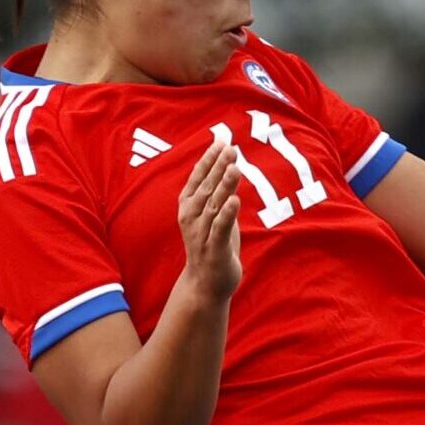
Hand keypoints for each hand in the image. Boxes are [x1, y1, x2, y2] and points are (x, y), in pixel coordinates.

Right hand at [179, 137, 242, 301]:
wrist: (205, 284)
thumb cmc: (211, 244)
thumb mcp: (214, 214)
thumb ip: (220, 191)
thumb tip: (230, 163)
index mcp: (188, 206)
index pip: (198, 178)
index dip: (209, 159)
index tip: (221, 140)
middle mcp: (192, 218)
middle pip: (206, 187)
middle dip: (218, 167)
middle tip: (230, 147)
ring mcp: (202, 234)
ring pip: (214, 206)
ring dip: (224, 186)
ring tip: (235, 167)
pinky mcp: (215, 250)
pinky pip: (221, 229)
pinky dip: (227, 215)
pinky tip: (235, 200)